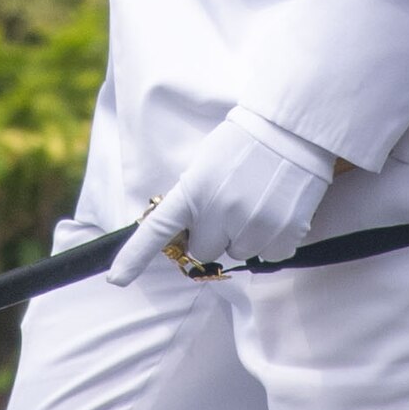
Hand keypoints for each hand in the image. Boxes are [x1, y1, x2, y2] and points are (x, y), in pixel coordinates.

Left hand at [108, 114, 327, 287]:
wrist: (292, 130)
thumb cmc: (243, 144)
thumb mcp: (205, 166)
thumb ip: (193, 200)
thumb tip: (189, 230)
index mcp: (193, 191)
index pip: (157, 230)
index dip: (134, 257)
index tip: (117, 279)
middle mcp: (219, 213)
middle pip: (203, 250)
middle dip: (213, 235)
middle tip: (229, 207)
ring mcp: (252, 225)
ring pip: (238, 254)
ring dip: (244, 237)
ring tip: (258, 202)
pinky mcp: (284, 233)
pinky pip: (270, 255)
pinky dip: (273, 239)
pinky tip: (277, 210)